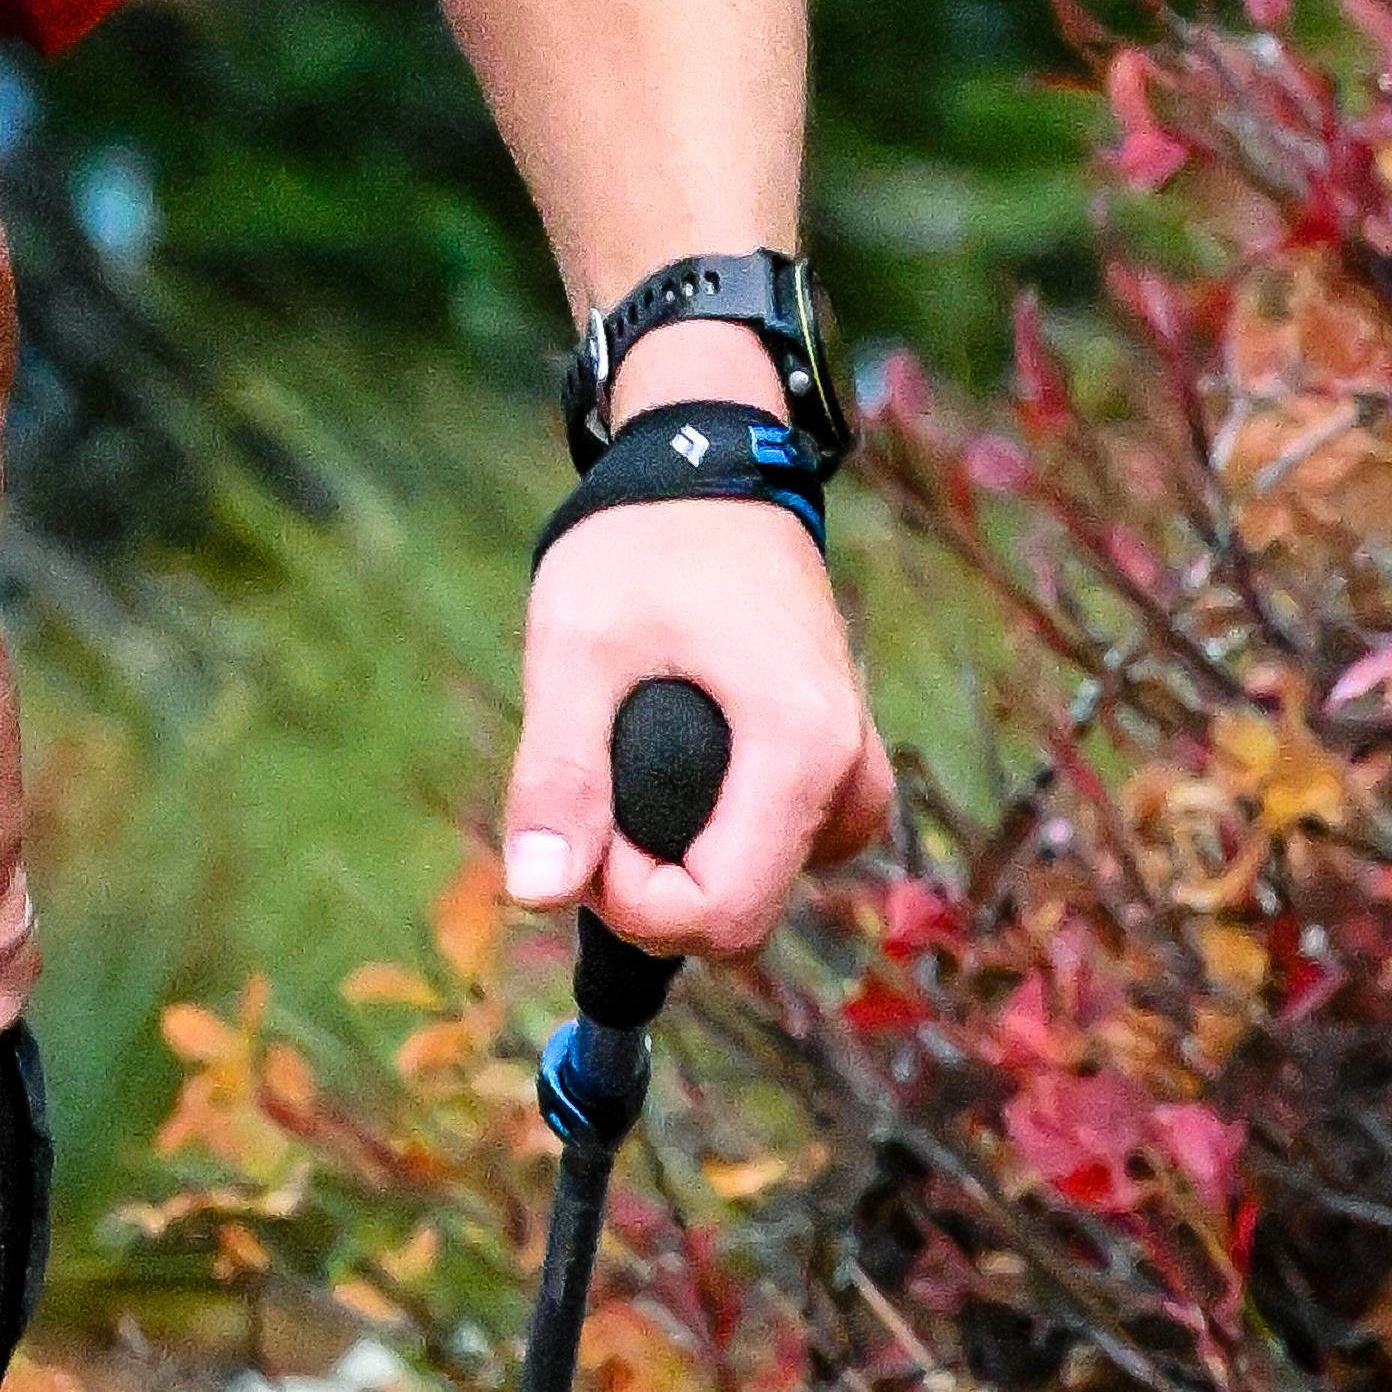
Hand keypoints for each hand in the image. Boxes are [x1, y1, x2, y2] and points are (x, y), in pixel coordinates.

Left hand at [502, 501, 892, 961]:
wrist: (711, 474)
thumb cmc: (644, 546)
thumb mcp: (576, 650)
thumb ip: (558, 774)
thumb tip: (538, 895)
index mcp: (800, 748)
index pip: (725, 915)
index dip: (633, 910)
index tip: (580, 841)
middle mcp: (848, 770)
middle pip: (745, 917)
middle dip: (652, 896)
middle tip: (593, 809)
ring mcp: (853, 767)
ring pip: (765, 889)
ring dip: (684, 872)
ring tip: (627, 782)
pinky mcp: (839, 762)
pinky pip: (786, 848)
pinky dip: (719, 843)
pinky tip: (671, 784)